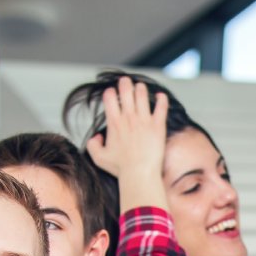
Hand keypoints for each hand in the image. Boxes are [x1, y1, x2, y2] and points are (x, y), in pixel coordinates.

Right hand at [84, 76, 169, 212]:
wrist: (140, 174)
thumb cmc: (121, 168)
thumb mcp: (99, 158)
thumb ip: (93, 145)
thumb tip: (96, 137)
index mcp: (114, 123)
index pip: (109, 98)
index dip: (110, 93)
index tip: (112, 94)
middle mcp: (129, 118)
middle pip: (125, 91)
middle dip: (125, 83)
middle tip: (126, 81)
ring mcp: (144, 120)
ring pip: (142, 95)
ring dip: (140, 88)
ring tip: (140, 87)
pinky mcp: (158, 125)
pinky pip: (161, 107)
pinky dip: (162, 99)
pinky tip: (161, 96)